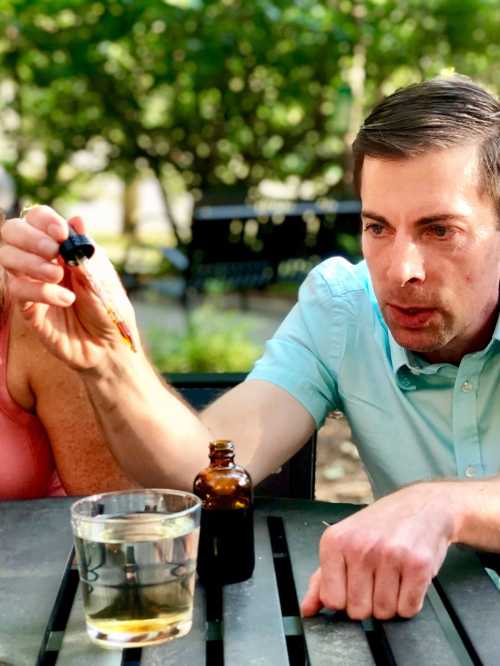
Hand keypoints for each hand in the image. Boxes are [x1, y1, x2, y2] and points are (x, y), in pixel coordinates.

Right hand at [0, 205, 137, 368]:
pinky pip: (18, 290)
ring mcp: (32, 282)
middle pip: (13, 232)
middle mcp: (42, 260)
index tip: (61, 233)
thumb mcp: (102, 276)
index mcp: (62, 246)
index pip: (38, 219)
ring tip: (58, 276)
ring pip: (7, 258)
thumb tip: (77, 219)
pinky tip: (65, 299)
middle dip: (30, 237)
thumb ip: (86, 251)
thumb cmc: (109, 308)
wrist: (109, 345)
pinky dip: (41, 291)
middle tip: (53, 251)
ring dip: (31, 262)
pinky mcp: (28, 307)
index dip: (44, 220)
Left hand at [301, 483, 456, 619]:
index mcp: (335, 541)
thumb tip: (307, 608)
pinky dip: (410, 602)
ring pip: (384, 613)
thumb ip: (322, 578)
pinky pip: (409, 609)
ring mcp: (389, 555)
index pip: (331, 600)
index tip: (353, 586)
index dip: (345, 600)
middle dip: (369, 603)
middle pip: (358, 611)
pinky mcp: (417, 565)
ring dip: (391, 603)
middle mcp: (360, 546)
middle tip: (376, 579)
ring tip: (393, 576)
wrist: (422, 505)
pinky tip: (407, 579)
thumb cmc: (382, 524)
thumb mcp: (345, 542)